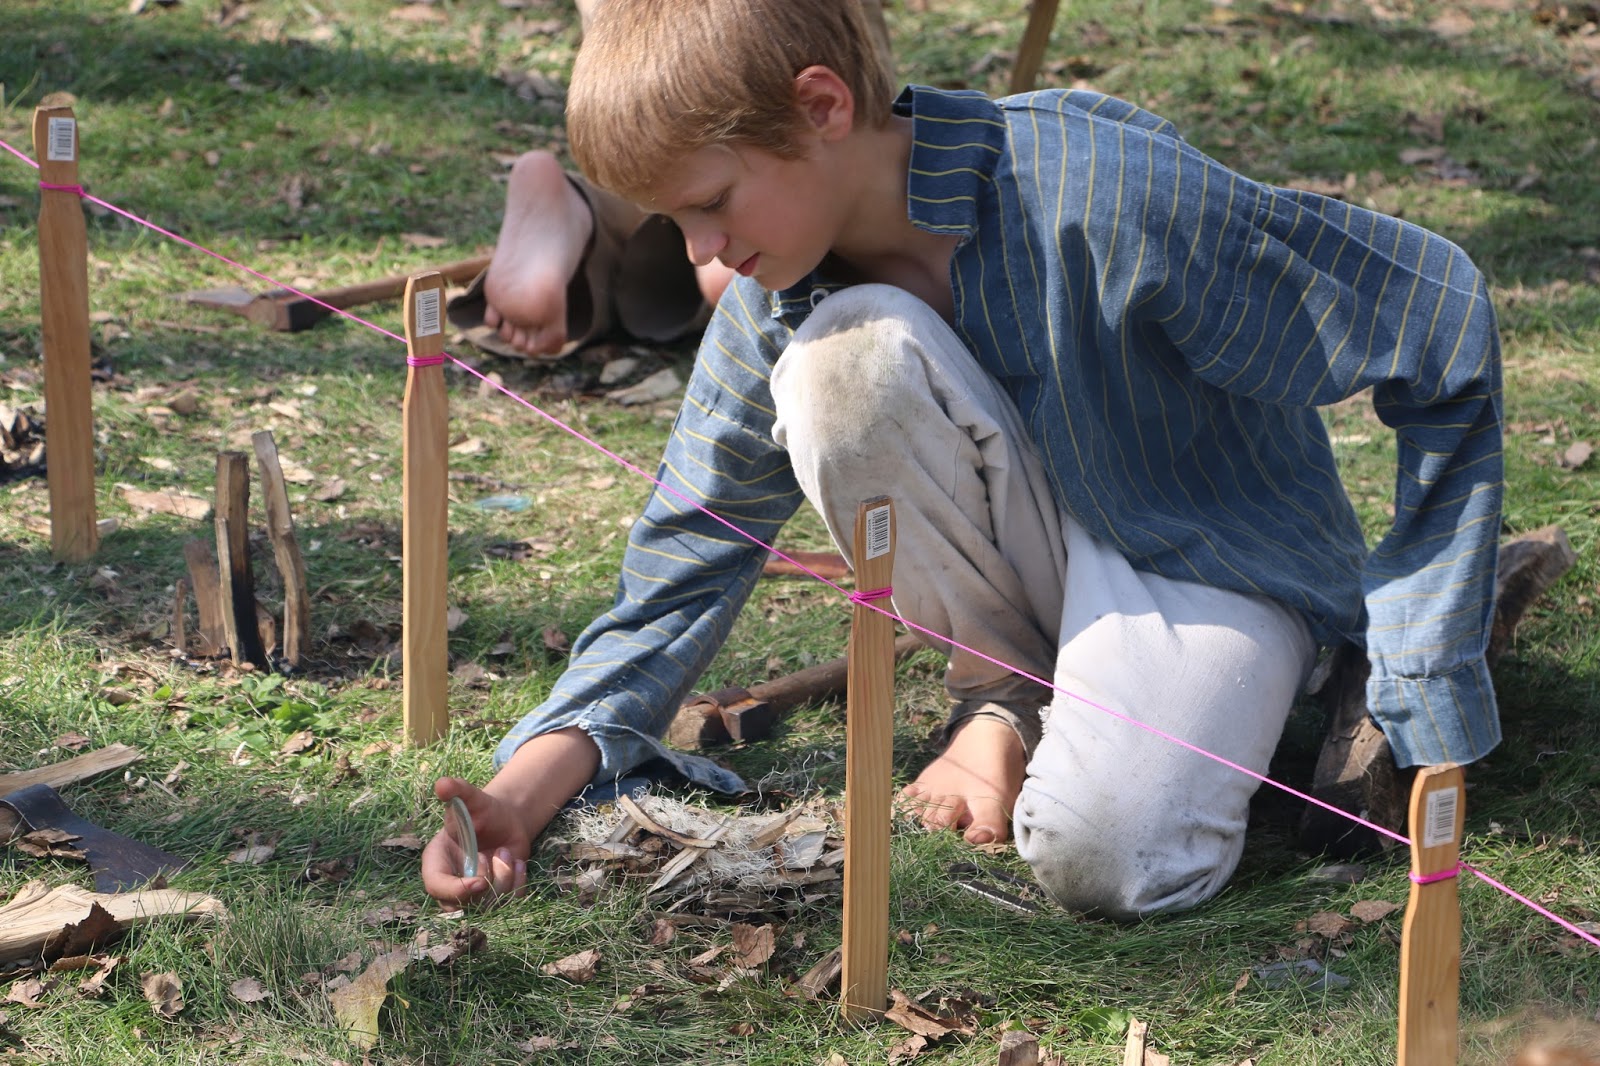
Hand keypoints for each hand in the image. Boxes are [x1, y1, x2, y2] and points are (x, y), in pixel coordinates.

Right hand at [420, 777, 530, 905]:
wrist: (505, 820)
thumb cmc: (482, 810)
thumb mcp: (471, 799)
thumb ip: (457, 792)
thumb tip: (442, 783)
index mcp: (437, 862)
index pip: (436, 888)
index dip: (455, 891)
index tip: (479, 882)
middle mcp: (452, 884)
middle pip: (465, 904)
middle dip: (486, 880)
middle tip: (492, 853)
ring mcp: (474, 895)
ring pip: (491, 904)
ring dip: (505, 875)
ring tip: (504, 852)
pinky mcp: (496, 898)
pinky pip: (510, 902)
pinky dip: (519, 881)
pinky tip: (517, 863)